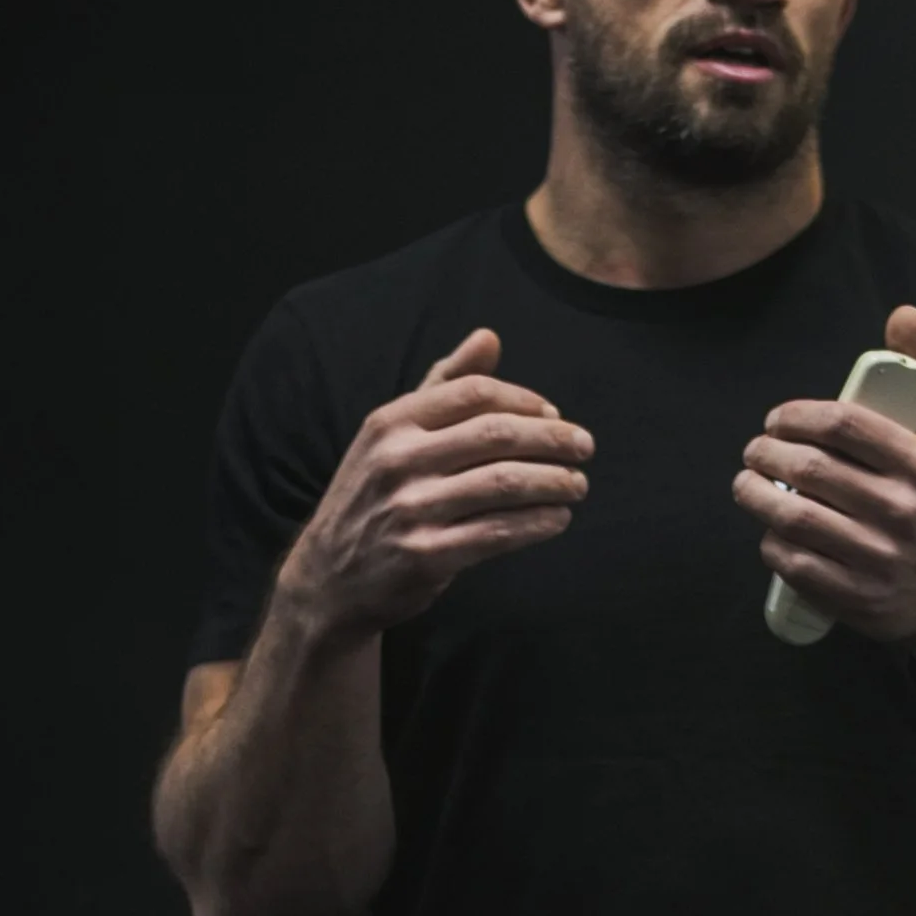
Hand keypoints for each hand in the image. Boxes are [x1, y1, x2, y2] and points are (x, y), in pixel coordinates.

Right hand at [285, 330, 589, 633]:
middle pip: (496, 434)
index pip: (474, 393)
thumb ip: (443, 385)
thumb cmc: (374, 497)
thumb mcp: (393, 434)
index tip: (555, 414)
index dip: (525, 401)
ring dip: (554, 482)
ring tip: (578, 485)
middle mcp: (397, 460)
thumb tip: (489, 337)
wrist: (330, 578)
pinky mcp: (425, 556)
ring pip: (504, 483)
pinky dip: (537, 524)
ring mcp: (410, 509)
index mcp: (391, 421)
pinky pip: (498, 532)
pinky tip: (558, 519)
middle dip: (552, 438)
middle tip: (585, 446)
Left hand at [734, 303, 915, 661]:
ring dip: (756, 496)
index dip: (795, 416)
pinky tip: (770, 532)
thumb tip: (904, 314)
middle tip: (755, 451)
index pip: (841, 424)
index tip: (776, 420)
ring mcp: (879, 557)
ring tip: (747, 485)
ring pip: (795, 518)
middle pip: (810, 469)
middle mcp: (901, 509)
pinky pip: (796, 565)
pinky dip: (772, 545)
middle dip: (766, 454)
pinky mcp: (859, 597)